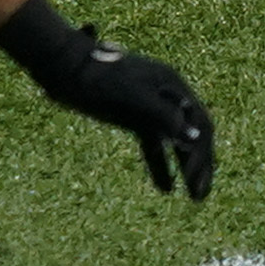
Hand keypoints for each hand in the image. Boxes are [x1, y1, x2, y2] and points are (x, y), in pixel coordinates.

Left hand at [0, 0, 212, 198]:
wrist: (63, 67)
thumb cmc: (97, 77)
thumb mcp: (132, 95)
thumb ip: (164, 115)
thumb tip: (195, 137)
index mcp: (173, 85)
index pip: (201, 124)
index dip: (201, 152)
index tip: (192, 177)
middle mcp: (168, 96)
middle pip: (194, 135)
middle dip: (199, 166)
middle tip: (199, 197)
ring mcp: (150, 107)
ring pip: (176, 143)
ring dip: (186, 169)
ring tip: (194, 198)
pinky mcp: (133, 117)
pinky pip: (154, 145)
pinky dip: (161, 165)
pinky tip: (166, 189)